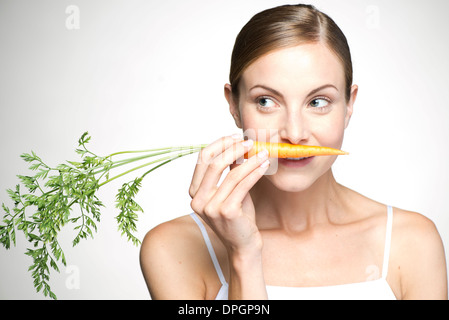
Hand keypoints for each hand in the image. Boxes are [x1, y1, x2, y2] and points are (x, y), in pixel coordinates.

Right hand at [189, 135, 269, 253]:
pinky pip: (243, 185)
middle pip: (213, 163)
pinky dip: (255, 172)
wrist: (243, 246)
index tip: (236, 138)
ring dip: (250, 160)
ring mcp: (210, 207)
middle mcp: (197, 200)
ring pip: (231, 174)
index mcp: (194, 192)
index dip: (219, 144)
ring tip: (263, 153)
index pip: (202, 159)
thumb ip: (229, 171)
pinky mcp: (226, 212)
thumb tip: (238, 145)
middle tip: (250, 142)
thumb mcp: (231, 190)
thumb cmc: (238, 217)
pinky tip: (264, 166)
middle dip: (233, 148)